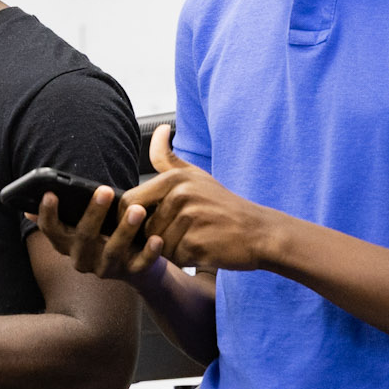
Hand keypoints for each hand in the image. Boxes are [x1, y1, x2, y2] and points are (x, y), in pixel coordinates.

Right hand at [33, 182, 162, 282]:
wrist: (134, 266)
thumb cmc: (104, 234)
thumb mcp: (81, 226)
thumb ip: (62, 216)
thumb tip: (27, 209)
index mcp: (67, 243)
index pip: (51, 230)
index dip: (48, 214)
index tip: (51, 194)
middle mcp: (82, 259)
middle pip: (84, 237)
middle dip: (94, 213)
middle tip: (105, 190)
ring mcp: (105, 268)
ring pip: (113, 250)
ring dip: (125, 229)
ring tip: (137, 209)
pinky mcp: (130, 274)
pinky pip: (139, 265)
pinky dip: (148, 253)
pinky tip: (156, 239)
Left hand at [131, 124, 288, 272]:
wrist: (260, 232)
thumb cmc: (222, 205)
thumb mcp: (196, 175)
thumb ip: (168, 158)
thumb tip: (160, 129)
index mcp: (174, 178)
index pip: (129, 201)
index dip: (130, 218)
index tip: (146, 224)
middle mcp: (180, 195)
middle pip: (141, 226)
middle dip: (152, 236)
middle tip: (177, 234)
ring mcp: (189, 219)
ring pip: (156, 244)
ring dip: (170, 249)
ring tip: (194, 240)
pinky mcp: (196, 244)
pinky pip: (173, 258)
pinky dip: (184, 259)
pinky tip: (202, 250)